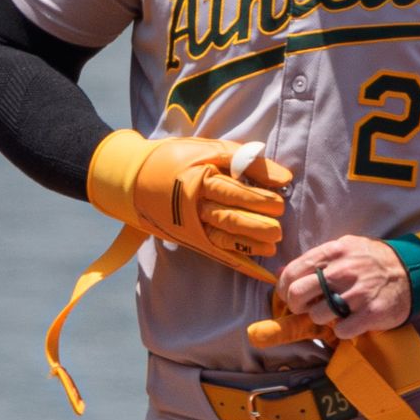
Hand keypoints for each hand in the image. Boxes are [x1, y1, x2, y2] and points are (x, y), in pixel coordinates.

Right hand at [87, 130, 290, 281]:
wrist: (133, 178)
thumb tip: (285, 177)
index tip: (281, 201)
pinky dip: (239, 262)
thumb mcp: (211, 149)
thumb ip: (248, 161)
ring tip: (272, 246)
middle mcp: (191, 207)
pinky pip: (217, 252)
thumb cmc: (177, 157)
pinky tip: (259, 270)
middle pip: (227, 218)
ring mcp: (189, 226)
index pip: (231, 192)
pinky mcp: (190, 238)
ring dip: (248, 245)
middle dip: (256, 225)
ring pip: (222, 238)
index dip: (258, 197)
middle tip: (279, 228)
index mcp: (196, 179)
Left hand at [248, 236, 412, 344]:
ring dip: (322, 318)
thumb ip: (315, 260)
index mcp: (334, 252)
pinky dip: (342, 330)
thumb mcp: (345, 249)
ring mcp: (357, 292)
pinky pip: (340, 331)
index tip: (289, 295)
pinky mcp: (370, 313)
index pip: (292, 273)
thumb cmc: (372, 261)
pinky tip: (351, 321)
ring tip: (335, 312)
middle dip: (298, 305)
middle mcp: (343, 270)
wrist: (411, 271)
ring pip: (317, 316)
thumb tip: (281, 272)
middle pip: (297, 294)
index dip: (284, 288)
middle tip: (308, 307)